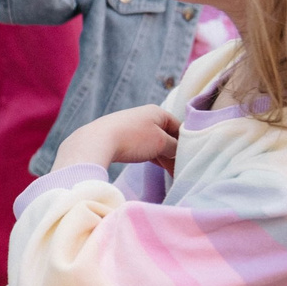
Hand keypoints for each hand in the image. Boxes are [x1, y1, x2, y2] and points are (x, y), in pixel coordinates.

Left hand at [53, 104, 180, 171]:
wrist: (96, 141)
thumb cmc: (133, 139)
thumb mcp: (161, 143)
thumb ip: (174, 147)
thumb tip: (178, 151)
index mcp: (157, 112)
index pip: (179, 127)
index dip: (186, 143)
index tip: (190, 159)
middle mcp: (145, 116)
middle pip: (167, 136)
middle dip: (174, 153)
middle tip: (181, 170)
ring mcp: (132, 127)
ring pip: (155, 143)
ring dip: (164, 157)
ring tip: (171, 173)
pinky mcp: (122, 138)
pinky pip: (142, 148)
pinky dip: (151, 157)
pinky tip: (156, 167)